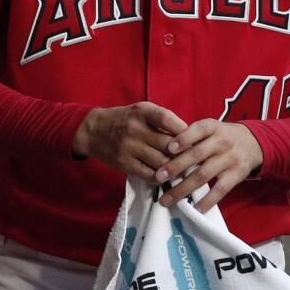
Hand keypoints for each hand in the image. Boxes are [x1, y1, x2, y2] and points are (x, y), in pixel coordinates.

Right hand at [72, 102, 188, 180]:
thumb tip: (190, 136)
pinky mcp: (124, 163)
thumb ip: (163, 120)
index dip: (184, 131)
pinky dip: (161, 178)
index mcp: (142, 112)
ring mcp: (129, 147)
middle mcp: (135, 128)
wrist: (93, 131)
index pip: (167, 120)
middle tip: (196, 160)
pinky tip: (166, 176)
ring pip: (162, 163)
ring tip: (185, 171)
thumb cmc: (125, 120)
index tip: (194, 139)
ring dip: (175, 169)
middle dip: (185, 154)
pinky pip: (150, 175)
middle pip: (169, 145)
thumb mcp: (141, 111)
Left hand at [154, 119, 262, 212]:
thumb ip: (190, 135)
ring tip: (168, 199)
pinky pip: (221, 189)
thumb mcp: (208, 129)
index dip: (183, 138)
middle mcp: (222, 142)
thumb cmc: (219, 136)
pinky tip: (195, 209)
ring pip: (204, 174)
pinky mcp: (237, 174)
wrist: (252, 143)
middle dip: (176, 167)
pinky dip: (207, 200)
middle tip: (158, 177)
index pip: (198, 130)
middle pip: (196, 155)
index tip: (168, 148)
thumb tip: (161, 150)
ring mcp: (230, 159)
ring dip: (184, 188)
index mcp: (212, 127)